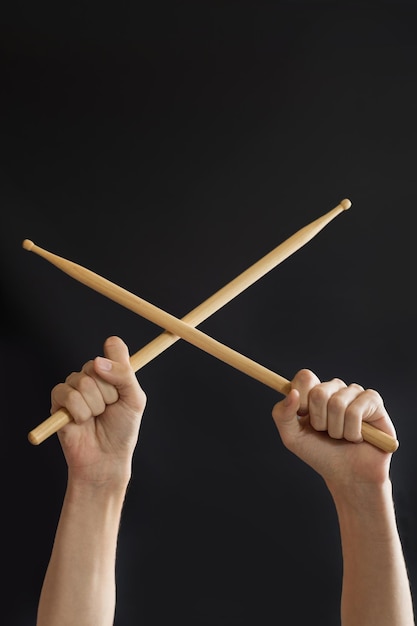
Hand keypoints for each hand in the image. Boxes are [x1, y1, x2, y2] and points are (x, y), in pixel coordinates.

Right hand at [51, 336, 145, 484]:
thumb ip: (124, 375)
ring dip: (94, 406)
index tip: (122, 379)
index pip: (113, 347)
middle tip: (110, 408)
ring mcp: (75, 386)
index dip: (117, 360)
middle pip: (96, 365)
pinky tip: (81, 422)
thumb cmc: (122, 429)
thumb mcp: (134, 399)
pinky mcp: (58, 401)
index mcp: (113, 370)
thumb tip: (98, 361)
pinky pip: (67, 395)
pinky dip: (79, 412)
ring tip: (96, 417)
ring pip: (82, 382)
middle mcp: (93, 375)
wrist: (106, 457)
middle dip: (108, 393)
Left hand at [272, 369, 395, 487]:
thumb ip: (282, 414)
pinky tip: (357, 437)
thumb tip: (292, 393)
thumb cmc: (320, 454)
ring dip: (337, 430)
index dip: (302, 400)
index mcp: (314, 392)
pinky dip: (352, 432)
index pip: (305, 377)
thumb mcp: (292, 437)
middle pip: (319, 392)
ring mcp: (354, 393)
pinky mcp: (373, 401)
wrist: (348, 476)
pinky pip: (355, 411)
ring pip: (337, 404)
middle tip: (326, 433)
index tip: (304, 417)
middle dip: (319, 421)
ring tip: (342, 437)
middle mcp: (335, 389)